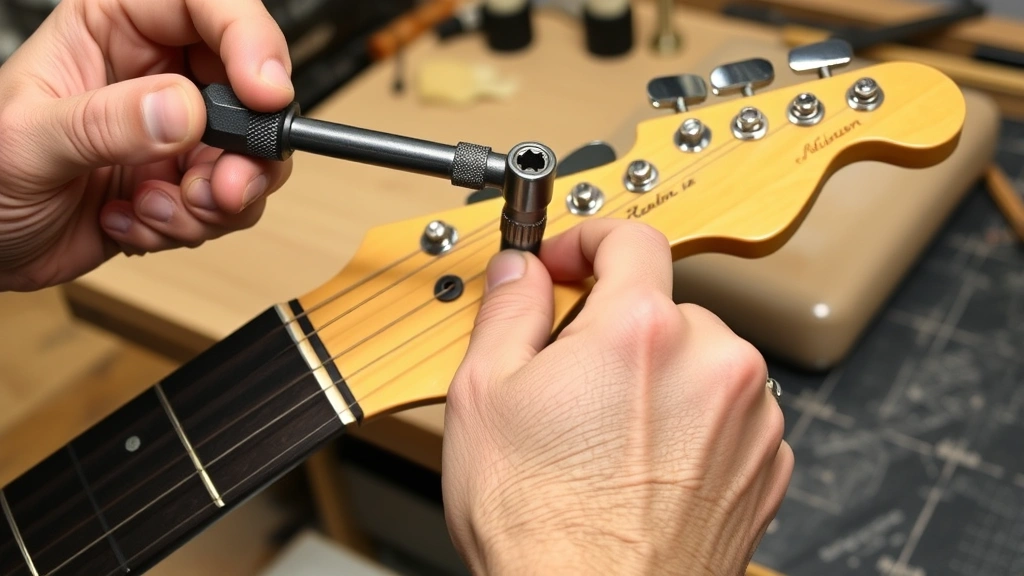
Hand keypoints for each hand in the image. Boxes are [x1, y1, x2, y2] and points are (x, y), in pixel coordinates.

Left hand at [0, 0, 294, 290]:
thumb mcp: (26, 142)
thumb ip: (105, 122)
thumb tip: (181, 111)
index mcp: (112, 28)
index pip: (205, 6)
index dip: (248, 39)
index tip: (262, 93)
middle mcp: (155, 74)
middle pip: (247, 88)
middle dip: (245, 148)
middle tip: (224, 186)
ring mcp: (174, 133)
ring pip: (249, 155)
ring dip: (218, 198)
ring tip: (160, 209)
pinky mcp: (183, 182)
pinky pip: (228, 203)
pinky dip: (194, 224)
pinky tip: (137, 221)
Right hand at [443, 220, 792, 574]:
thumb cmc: (543, 527)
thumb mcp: (484, 397)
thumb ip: (508, 311)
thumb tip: (520, 272)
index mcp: (641, 330)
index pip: (630, 238)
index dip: (590, 240)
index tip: (570, 262)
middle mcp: (712, 362)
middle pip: (663, 306)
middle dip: (617, 326)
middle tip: (572, 374)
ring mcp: (749, 416)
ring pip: (700, 359)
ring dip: (659, 375)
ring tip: (608, 434)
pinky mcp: (766, 464)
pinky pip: (730, 412)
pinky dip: (693, 421)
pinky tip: (645, 461)